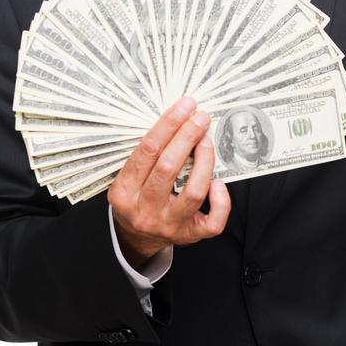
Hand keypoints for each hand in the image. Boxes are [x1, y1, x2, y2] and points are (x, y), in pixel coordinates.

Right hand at [107, 96, 231, 267]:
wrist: (136, 238)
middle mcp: (145, 210)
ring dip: (205, 161)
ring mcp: (168, 225)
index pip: (147, 151)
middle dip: (187, 136)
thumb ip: (147, 156)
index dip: (168, 125)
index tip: (184, 107)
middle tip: (200, 117)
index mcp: (124, 192)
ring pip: (193, 192)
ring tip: (207, 140)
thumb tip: (178, 121)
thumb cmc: (137, 198)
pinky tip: (218, 182)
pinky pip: (212, 221)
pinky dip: (220, 200)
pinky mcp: (189, 236)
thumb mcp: (128, 178)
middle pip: (168, 168)